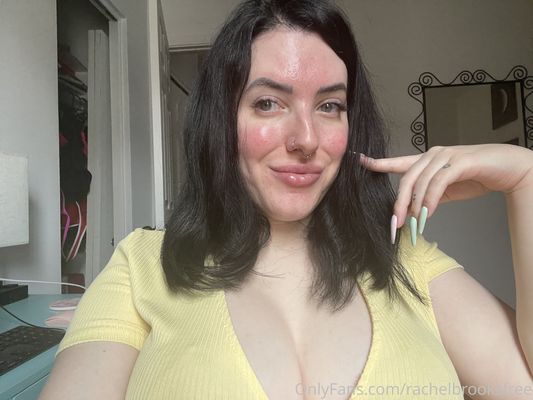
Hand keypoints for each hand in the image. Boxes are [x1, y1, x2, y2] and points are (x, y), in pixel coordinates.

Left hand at [361, 144, 532, 238]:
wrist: (507, 169)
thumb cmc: (476, 177)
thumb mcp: (446, 190)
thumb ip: (428, 197)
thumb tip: (412, 214)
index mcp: (427, 159)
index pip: (399, 162)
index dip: (379, 163)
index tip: (361, 161)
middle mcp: (433, 154)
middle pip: (406, 179)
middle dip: (398, 203)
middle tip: (395, 223)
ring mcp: (446, 156)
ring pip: (421, 182)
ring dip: (415, 205)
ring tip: (414, 223)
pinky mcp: (460, 162)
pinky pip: (439, 183)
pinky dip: (431, 199)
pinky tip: (429, 213)